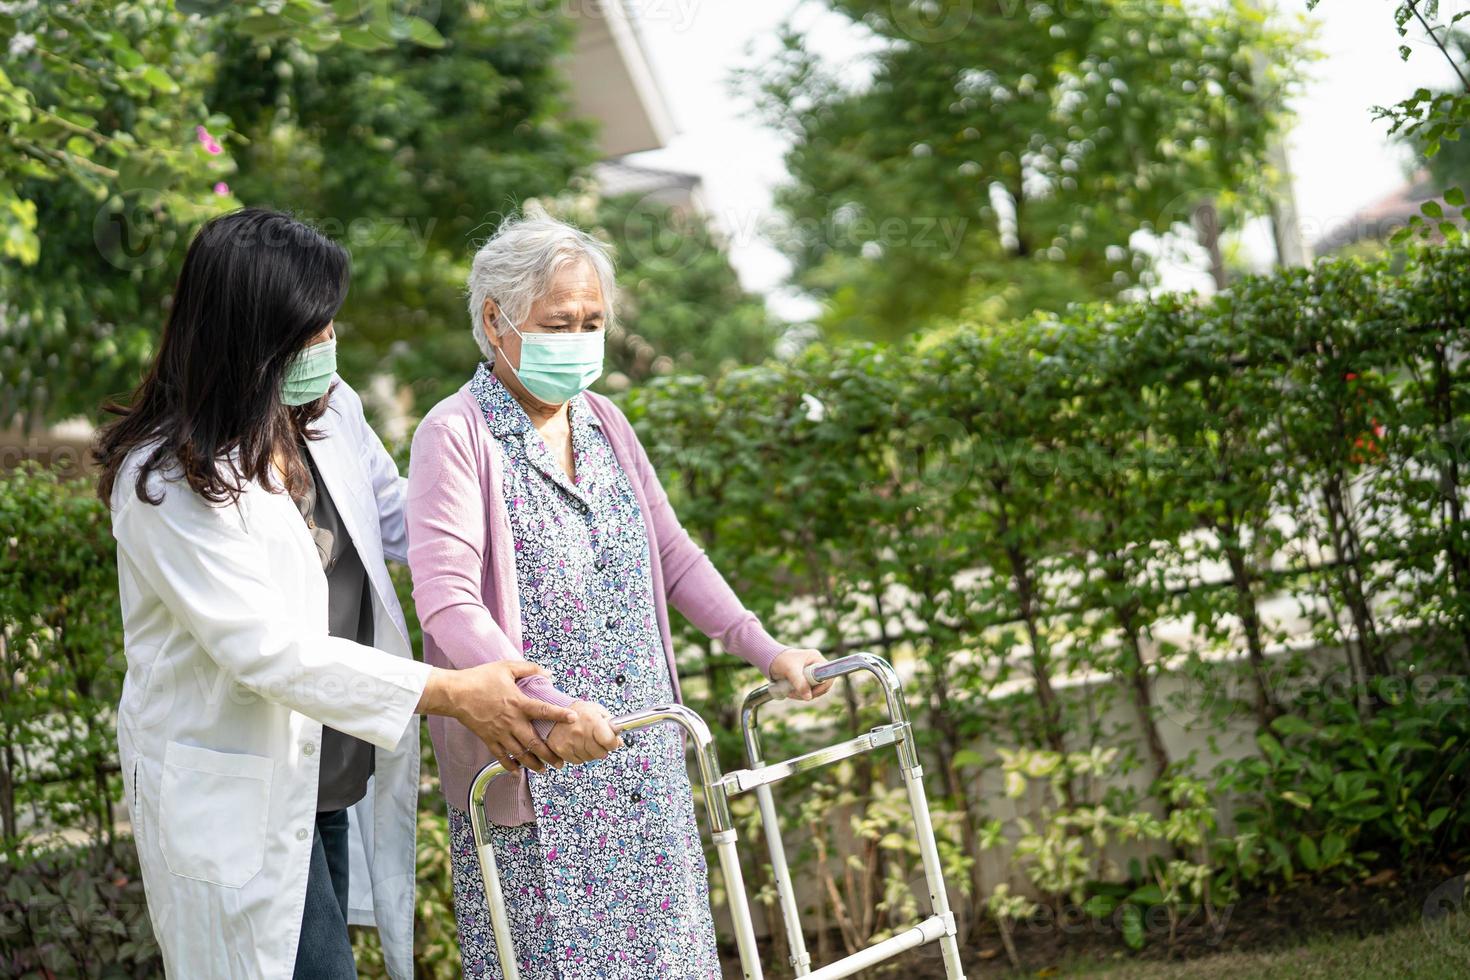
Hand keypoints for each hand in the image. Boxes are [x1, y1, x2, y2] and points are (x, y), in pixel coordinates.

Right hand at [418, 662, 577, 774]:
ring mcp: (499, 733)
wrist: (455, 693)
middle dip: (549, 754)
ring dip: (533, 763)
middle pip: (534, 742)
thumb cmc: (480, 678)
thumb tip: (548, 672)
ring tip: (544, 769)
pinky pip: (501, 756)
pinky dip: (509, 766)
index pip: (543, 710)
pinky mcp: (488, 739)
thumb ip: (529, 669)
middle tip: (561, 763)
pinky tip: (517, 772)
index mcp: (518, 703)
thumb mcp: (506, 667)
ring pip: (519, 753)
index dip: (559, 715)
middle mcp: (511, 721)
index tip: (573, 719)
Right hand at [546, 700, 621, 764]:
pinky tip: (576, 744)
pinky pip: (577, 761)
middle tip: (597, 740)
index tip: (611, 741)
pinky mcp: (561, 750)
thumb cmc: (578, 711)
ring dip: (590, 752)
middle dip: (602, 748)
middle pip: (601, 753)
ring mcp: (570, 742)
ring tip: (585, 740)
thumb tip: (620, 741)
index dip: (613, 743)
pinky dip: (579, 755)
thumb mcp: (597, 711)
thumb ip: (611, 725)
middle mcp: (580, 732)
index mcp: (592, 720)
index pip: (609, 741)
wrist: (553, 712)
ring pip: (589, 759)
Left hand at [770, 648, 833, 700]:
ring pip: (815, 690)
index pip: (829, 675)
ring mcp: (812, 673)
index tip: (812, 692)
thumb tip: (808, 697)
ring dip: (803, 695)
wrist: (769, 661)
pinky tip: (790, 692)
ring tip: (790, 692)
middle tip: (796, 694)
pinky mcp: (806, 680)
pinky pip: (808, 691)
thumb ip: (800, 682)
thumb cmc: (780, 660)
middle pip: (823, 685)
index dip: (823, 686)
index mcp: (816, 659)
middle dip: (811, 692)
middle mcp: (816, 666)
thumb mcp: (790, 671)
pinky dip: (800, 694)